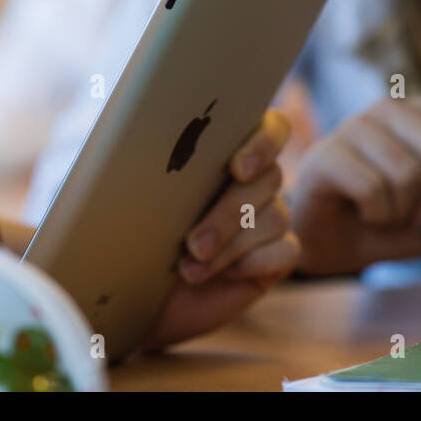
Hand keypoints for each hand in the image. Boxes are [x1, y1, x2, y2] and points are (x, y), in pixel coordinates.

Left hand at [139, 109, 298, 349]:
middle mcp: (254, 180)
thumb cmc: (135, 236)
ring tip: (190, 267)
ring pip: (275, 216)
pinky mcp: (277, 256)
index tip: (237, 169)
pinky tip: (224, 275)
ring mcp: (269, 216)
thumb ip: (151, 165)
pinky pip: (286, 251)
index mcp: (226, 149)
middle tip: (193, 244)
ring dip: (230, 245)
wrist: (138, 292)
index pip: (271, 128)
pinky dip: (254, 263)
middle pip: (269, 177)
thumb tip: (148, 143)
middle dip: (228, 214)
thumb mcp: (136, 198)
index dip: (263, 143)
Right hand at [288, 94, 420, 275]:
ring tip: (385, 216)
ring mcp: (355, 126)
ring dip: (404, 213)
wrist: (319, 242)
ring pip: (408, 173)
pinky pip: (374, 190)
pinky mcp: (327, 153)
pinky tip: (361, 214)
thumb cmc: (381, 224)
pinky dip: (376, 216)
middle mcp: (390, 111)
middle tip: (419, 218)